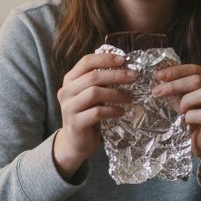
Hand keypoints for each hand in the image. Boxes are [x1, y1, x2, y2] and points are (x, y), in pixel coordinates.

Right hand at [53, 52, 136, 179]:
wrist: (75, 142)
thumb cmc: (87, 113)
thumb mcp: (91, 94)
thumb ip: (100, 81)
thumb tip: (124, 66)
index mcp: (69, 80)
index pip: (86, 62)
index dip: (105, 59)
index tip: (124, 60)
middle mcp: (66, 91)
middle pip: (92, 77)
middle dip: (116, 75)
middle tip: (134, 76)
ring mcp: (69, 108)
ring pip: (94, 93)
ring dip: (116, 94)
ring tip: (130, 97)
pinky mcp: (75, 123)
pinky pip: (97, 112)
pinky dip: (112, 110)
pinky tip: (121, 112)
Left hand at [153, 64, 200, 181]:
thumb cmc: (195, 121)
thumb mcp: (186, 100)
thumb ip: (179, 88)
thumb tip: (160, 77)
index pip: (195, 69)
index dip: (176, 71)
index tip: (159, 75)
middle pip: (198, 80)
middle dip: (174, 84)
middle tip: (157, 91)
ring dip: (186, 102)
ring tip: (180, 111)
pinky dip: (190, 117)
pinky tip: (186, 122)